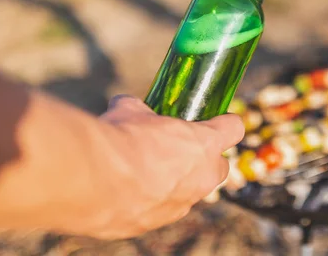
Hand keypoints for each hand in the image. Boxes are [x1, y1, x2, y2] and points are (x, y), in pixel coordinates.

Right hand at [72, 95, 243, 238]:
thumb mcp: (130, 111)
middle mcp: (203, 177)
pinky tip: (127, 192)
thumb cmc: (119, 139)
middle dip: (205, 160)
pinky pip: (163, 210)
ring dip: (177, 182)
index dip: (226, 123)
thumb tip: (128, 105)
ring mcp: (183, 204)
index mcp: (205, 144)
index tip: (219, 120)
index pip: (234, 129)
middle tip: (180, 149)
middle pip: (220, 167)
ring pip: (191, 192)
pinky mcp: (158, 223)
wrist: (93, 182)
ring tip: (146, 172)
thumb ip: (139, 109)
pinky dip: (151, 202)